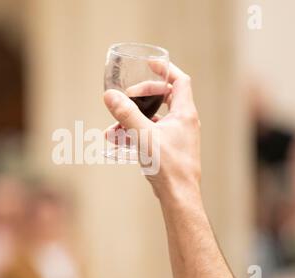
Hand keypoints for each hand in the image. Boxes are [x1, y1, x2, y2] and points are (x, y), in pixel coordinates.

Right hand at [103, 62, 200, 201]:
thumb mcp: (144, 136)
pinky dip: (135, 134)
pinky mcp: (169, 149)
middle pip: (164, 97)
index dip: (165, 69)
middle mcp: (183, 122)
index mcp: (184, 113)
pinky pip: (150, 134)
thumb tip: (110, 95)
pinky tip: (116, 142)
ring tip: (112, 129)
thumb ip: (127, 114)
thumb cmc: (168, 166)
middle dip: (142, 96)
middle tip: (126, 97)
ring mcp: (176, 136)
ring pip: (153, 119)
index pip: (179, 81)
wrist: (178, 196)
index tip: (150, 64)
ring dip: (132, 120)